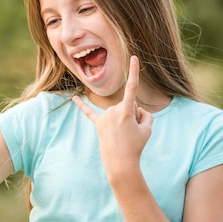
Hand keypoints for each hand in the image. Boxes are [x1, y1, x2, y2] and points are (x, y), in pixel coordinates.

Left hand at [72, 56, 153, 180]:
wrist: (121, 164)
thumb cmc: (136, 146)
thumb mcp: (148, 129)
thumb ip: (146, 115)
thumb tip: (138, 110)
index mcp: (126, 110)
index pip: (133, 87)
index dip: (134, 71)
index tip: (134, 57)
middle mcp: (113, 110)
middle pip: (128, 105)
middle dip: (134, 116)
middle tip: (133, 133)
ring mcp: (104, 117)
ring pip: (118, 111)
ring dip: (124, 121)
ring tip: (124, 136)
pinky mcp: (98, 125)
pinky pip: (89, 113)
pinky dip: (81, 105)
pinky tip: (74, 99)